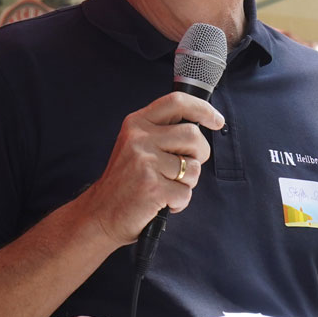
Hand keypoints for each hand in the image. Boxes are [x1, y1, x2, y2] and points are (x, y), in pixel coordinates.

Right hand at [78, 93, 223, 245]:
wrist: (100, 214)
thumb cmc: (126, 182)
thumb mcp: (136, 145)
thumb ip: (162, 132)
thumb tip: (201, 124)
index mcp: (137, 123)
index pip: (177, 102)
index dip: (203, 109)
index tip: (217, 121)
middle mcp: (139, 138)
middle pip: (193, 135)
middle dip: (199, 155)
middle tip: (184, 168)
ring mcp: (145, 162)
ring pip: (193, 167)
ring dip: (187, 183)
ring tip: (166, 187)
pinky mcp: (152, 187)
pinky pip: (186, 193)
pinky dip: (179, 202)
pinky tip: (161, 202)